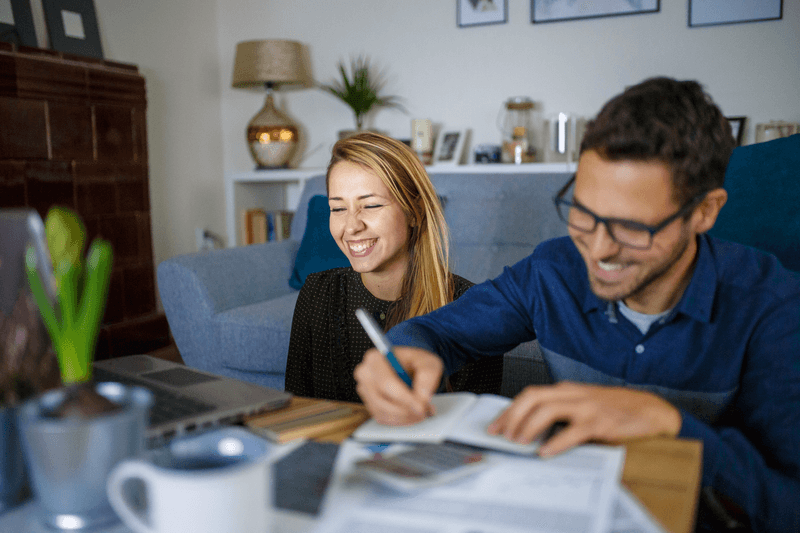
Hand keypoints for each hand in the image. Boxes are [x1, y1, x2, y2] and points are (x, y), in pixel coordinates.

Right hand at [354, 347, 442, 425]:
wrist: (409, 367)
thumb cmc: (415, 363)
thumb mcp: (427, 363)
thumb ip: (427, 377)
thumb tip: (422, 397)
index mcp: (375, 359)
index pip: (386, 383)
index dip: (404, 398)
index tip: (421, 407)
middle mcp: (365, 374)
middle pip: (382, 400)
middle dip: (405, 410)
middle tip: (425, 412)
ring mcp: (365, 390)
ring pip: (382, 411)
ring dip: (404, 417)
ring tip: (421, 413)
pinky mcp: (369, 403)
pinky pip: (382, 417)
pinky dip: (399, 420)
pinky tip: (411, 414)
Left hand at [487, 381, 681, 455]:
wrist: (651, 411)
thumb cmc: (617, 410)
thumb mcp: (584, 406)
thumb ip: (562, 413)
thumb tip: (531, 430)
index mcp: (567, 391)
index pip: (530, 395)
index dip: (510, 409)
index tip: (496, 425)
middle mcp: (573, 395)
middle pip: (532, 398)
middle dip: (512, 415)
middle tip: (501, 434)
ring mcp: (586, 407)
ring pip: (547, 410)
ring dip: (528, 426)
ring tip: (519, 442)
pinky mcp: (600, 422)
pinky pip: (572, 431)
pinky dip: (556, 442)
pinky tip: (546, 451)